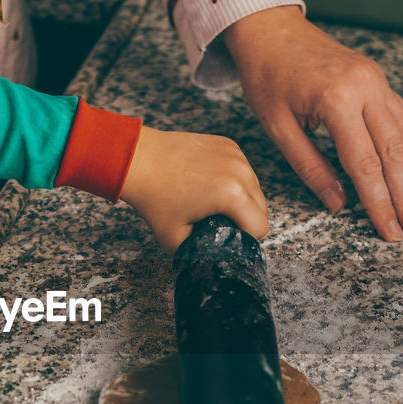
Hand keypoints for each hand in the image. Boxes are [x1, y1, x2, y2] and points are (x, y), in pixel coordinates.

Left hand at [119, 126, 268, 252]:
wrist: (140, 160)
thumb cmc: (154, 199)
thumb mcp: (175, 240)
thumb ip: (201, 252)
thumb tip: (215, 257)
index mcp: (232, 195)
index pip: (261, 227)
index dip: (245, 239)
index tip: (225, 237)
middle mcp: (240, 171)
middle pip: (262, 208)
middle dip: (245, 219)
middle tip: (218, 223)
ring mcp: (236, 155)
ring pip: (255, 188)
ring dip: (242, 200)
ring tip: (214, 203)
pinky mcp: (229, 145)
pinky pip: (244, 170)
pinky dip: (234, 180)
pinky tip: (211, 183)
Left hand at [224, 5, 402, 241]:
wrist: (270, 29)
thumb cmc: (267, 75)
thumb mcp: (278, 127)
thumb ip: (310, 167)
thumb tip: (338, 203)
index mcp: (338, 98)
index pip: (366, 163)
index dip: (379, 202)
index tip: (388, 231)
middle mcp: (367, 86)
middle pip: (396, 152)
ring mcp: (377, 80)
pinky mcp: (378, 79)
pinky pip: (402, 118)